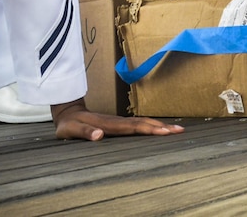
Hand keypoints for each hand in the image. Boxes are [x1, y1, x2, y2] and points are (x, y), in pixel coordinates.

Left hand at [51, 99, 184, 140]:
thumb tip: (100, 135)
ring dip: (159, 126)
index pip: (133, 127)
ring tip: (176, 129)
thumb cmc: (68, 124)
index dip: (149, 129)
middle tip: (180, 130)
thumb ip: (86, 132)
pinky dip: (150, 127)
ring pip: (142, 123)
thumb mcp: (72, 130)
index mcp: (109, 125)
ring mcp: (118, 122)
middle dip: (162, 127)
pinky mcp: (118, 125)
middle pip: (143, 123)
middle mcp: (117, 122)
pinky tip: (158, 130)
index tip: (165, 131)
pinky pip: (137, 125)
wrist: (66, 111)